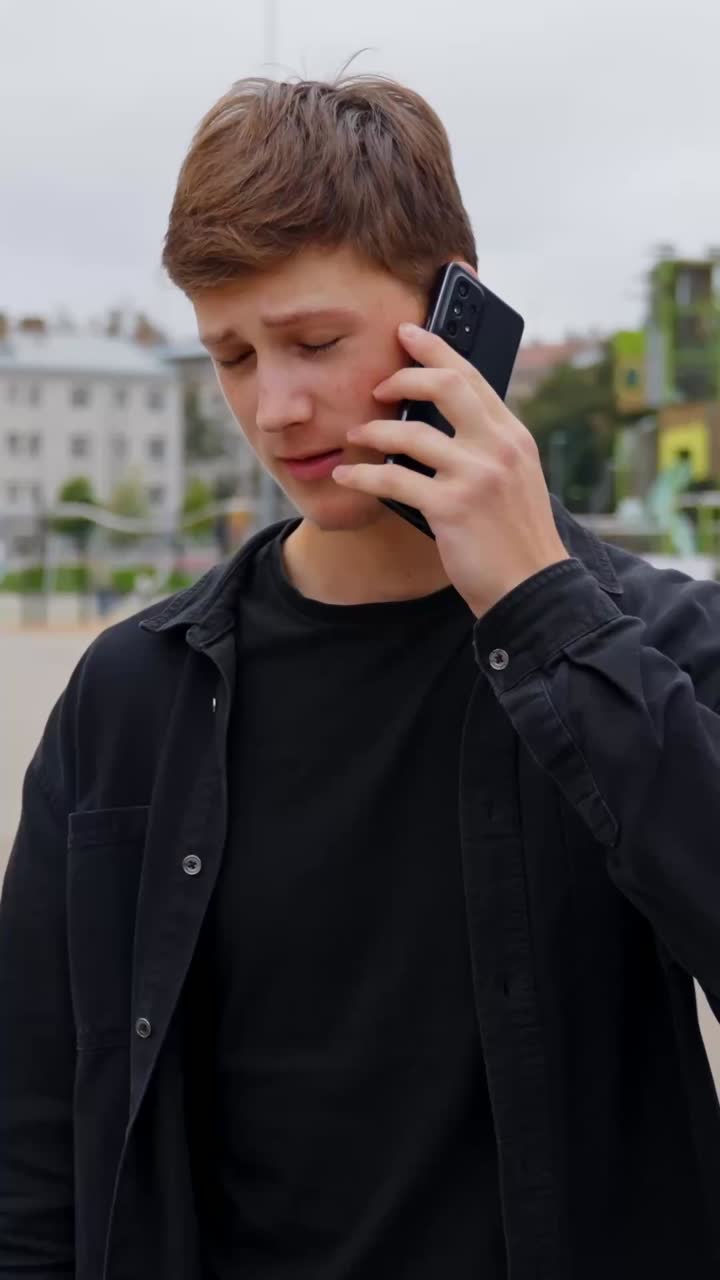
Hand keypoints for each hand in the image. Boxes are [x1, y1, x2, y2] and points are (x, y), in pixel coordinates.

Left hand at [332, 321, 569, 617]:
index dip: (437, 349)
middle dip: (404, 375)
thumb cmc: (516, 541)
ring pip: (411, 433)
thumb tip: (441, 426)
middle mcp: (499, 447)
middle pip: (446, 385)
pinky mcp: (451, 506)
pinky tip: (345, 475)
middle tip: (376, 386)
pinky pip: (393, 478)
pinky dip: (362, 475)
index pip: (473, 377)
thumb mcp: (513, 483)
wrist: (532, 589)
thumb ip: (487, 449)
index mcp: (513, 437)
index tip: (408, 332)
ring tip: (355, 436)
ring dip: (374, 431)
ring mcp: (476, 475)